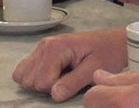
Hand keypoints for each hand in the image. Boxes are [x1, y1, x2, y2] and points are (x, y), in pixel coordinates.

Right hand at [13, 29, 127, 101]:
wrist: (114, 42)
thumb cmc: (107, 53)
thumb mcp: (94, 69)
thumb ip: (73, 82)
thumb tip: (53, 95)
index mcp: (56, 47)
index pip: (40, 82)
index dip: (55, 88)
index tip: (73, 80)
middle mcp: (45, 45)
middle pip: (28, 79)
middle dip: (46, 86)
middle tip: (67, 78)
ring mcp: (42, 48)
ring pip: (23, 75)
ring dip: (39, 82)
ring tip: (61, 76)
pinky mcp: (43, 52)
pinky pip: (26, 70)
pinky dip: (36, 77)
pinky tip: (55, 74)